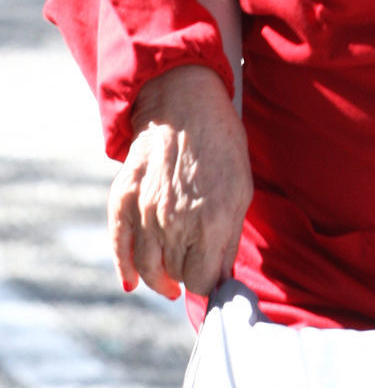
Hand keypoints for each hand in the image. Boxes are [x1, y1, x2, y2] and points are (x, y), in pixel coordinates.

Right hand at [108, 65, 252, 299]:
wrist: (185, 103)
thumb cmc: (221, 144)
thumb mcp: (241, 189)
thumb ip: (230, 239)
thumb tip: (222, 279)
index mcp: (212, 221)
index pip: (204, 282)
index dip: (210, 284)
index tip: (213, 279)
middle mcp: (176, 221)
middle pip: (177, 275)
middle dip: (188, 272)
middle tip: (195, 264)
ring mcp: (146, 211)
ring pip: (148, 267)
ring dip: (160, 275)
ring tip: (169, 281)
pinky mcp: (123, 199)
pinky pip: (120, 246)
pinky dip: (125, 267)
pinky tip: (132, 282)